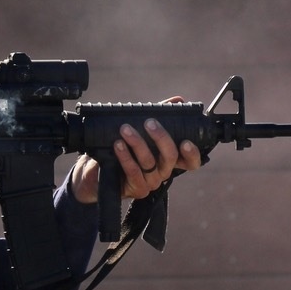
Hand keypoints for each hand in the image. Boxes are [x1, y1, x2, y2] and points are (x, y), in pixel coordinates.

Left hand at [71, 112, 201, 203]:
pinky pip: (133, 172)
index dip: (192, 153)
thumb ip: (162, 116)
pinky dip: (125, 157)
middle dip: (161, 138)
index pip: (190, 162)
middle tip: (149, 122)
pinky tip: (118, 145)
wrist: (98, 169)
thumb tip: (178, 100)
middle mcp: (163, 172)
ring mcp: (151, 182)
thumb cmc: (125, 146)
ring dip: (137, 143)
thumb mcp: (142, 129)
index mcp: (169, 159)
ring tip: (125, 129)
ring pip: (149, 163)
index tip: (186, 141)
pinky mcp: (136, 189)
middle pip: (171, 157)